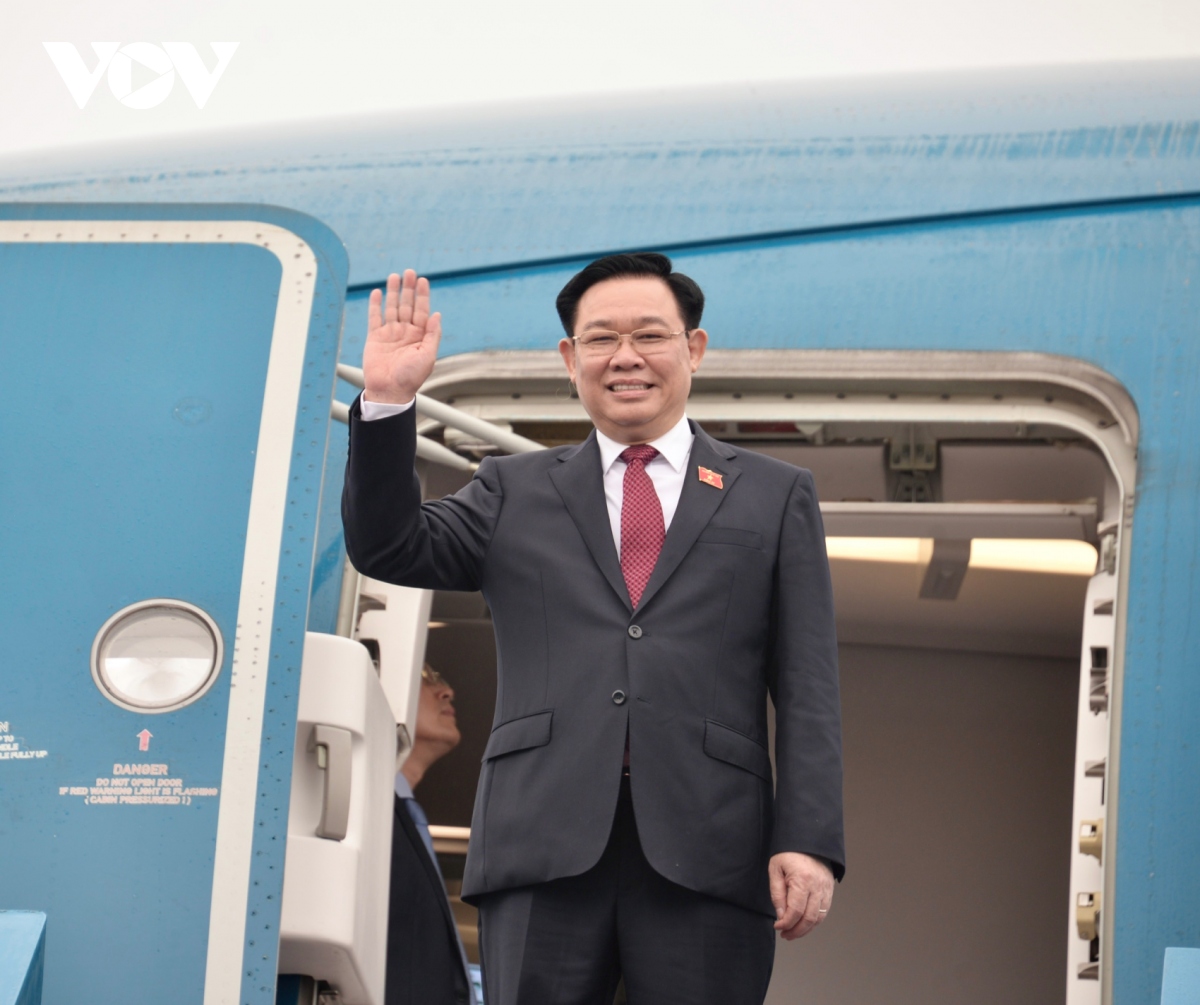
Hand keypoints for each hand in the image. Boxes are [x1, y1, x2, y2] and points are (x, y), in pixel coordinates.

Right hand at [363, 270, 441, 403]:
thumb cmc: (411, 377)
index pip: (422, 311)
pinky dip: (376, 305)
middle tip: (409, 272)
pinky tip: (378, 293)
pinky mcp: (375, 338)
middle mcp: (405, 332)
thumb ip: (432, 335)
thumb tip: (437, 314)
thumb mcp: (428, 356)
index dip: (422, 296)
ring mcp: (390, 334)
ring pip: (391, 308)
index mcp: (420, 336)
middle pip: (407, 305)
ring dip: (393, 292)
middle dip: (408, 289)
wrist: (389, 391)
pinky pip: (375, 318)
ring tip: (395, 276)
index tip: (423, 281)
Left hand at [769, 852, 833, 939]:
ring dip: (805, 930)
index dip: (786, 923)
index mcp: (803, 880)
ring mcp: (826, 889)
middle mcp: (817, 887)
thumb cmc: (789, 853)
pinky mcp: (830, 891)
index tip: (777, 926)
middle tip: (785, 935)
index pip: (796, 911)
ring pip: (818, 918)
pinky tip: (804, 924)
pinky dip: (814, 922)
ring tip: (793, 933)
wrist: (808, 840)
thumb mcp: (776, 869)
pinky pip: (824, 912)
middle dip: (795, 931)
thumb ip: (777, 894)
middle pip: (808, 919)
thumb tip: (781, 916)